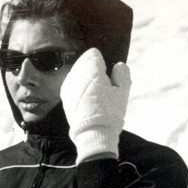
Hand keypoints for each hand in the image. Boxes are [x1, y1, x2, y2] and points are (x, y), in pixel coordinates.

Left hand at [60, 48, 131, 162]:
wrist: (92, 133)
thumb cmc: (110, 112)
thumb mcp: (123, 92)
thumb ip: (122, 74)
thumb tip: (118, 66)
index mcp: (91, 68)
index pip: (94, 54)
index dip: (103, 65)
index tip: (107, 78)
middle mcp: (76, 73)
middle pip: (84, 62)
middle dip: (93, 71)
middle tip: (102, 89)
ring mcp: (68, 84)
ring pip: (77, 73)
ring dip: (85, 79)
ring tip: (94, 96)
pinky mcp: (64, 95)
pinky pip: (72, 85)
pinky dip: (78, 89)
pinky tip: (86, 101)